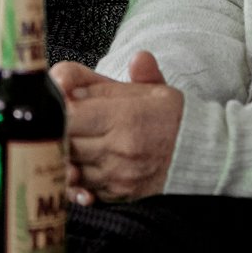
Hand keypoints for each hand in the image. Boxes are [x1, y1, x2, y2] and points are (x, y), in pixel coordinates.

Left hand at [53, 51, 183, 203]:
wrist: (197, 160)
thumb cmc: (171, 121)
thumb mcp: (155, 89)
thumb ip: (139, 72)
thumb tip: (137, 58)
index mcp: (125, 116)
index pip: (69, 113)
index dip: (57, 106)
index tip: (59, 101)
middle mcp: (119, 148)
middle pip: (64, 140)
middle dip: (55, 130)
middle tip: (54, 122)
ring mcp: (116, 175)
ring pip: (69, 167)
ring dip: (62, 155)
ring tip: (64, 142)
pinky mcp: (116, 195)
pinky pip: (82, 189)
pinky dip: (74, 179)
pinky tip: (76, 166)